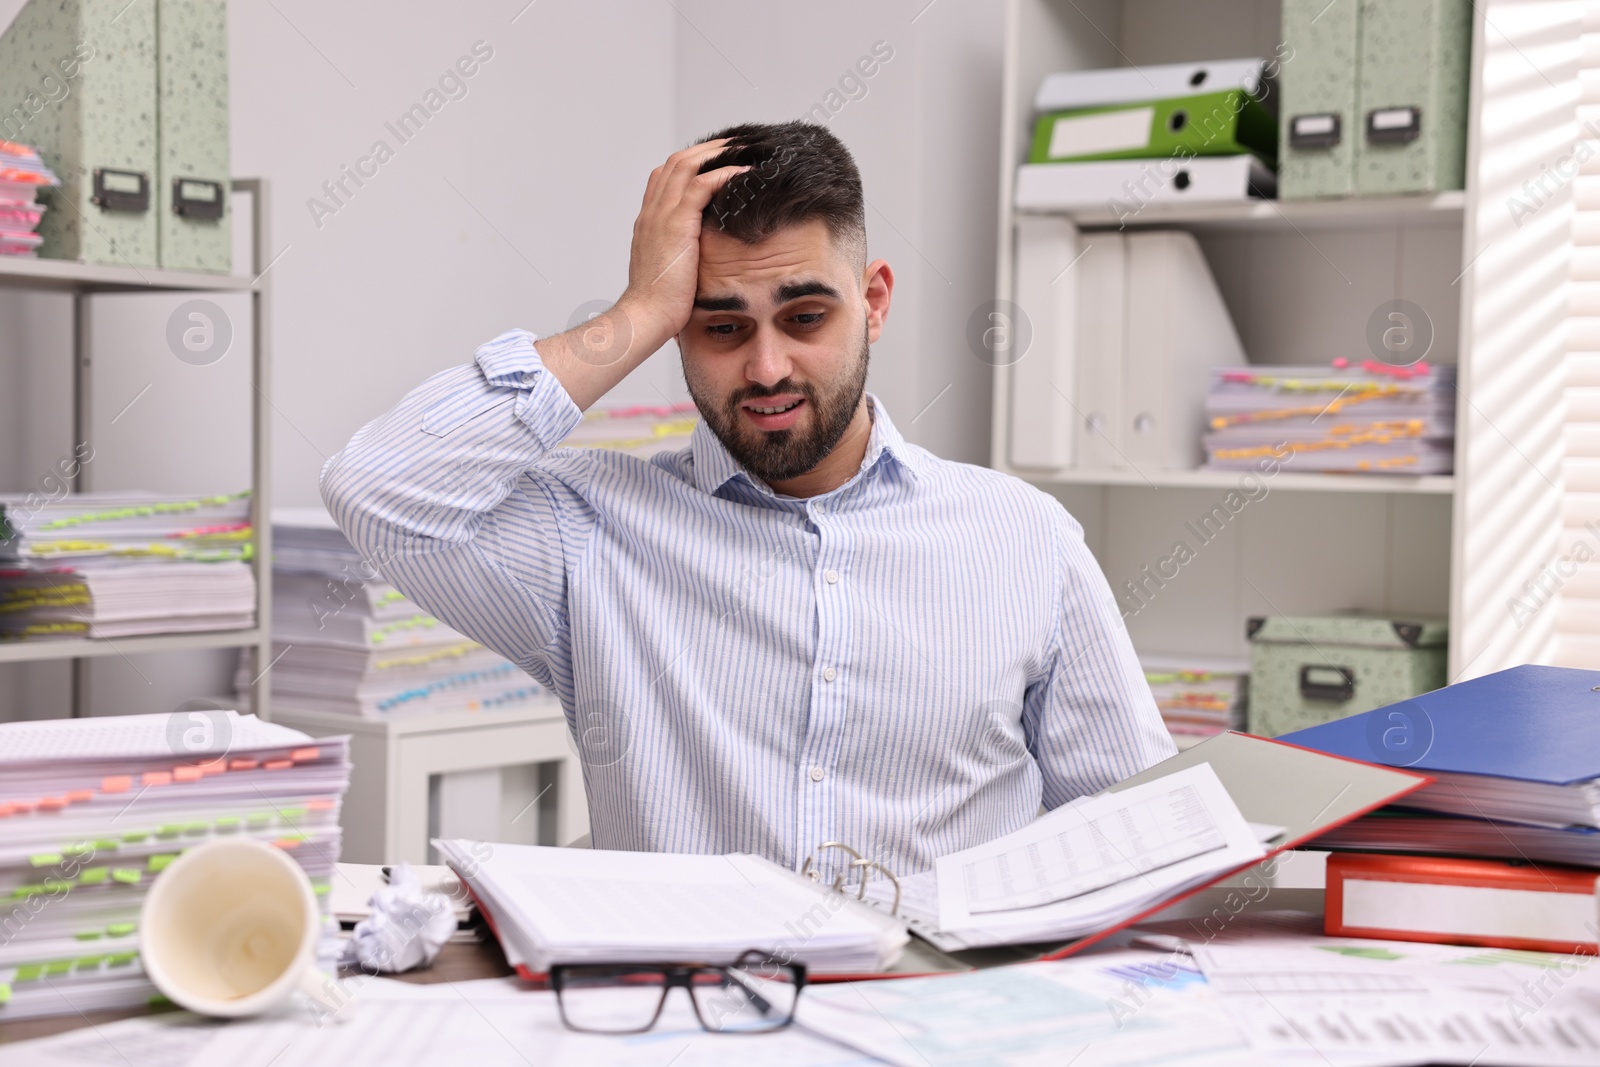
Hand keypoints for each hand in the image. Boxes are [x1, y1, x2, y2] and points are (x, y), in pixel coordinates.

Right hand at [618, 138, 750, 343]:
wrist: (647, 315)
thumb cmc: (660, 304)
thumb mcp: (671, 271)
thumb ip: (681, 253)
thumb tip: (702, 255)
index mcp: (649, 221)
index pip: (665, 177)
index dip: (690, 163)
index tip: (714, 160)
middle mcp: (652, 212)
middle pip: (676, 162)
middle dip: (707, 149)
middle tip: (734, 144)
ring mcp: (661, 215)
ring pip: (687, 165)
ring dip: (717, 153)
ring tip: (742, 150)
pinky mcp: (677, 224)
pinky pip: (701, 185)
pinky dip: (723, 174)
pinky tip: (743, 174)